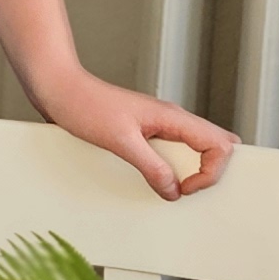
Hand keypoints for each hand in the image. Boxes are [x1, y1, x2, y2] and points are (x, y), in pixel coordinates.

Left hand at [31, 70, 236, 200]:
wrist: (59, 89)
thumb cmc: (85, 105)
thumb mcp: (120, 141)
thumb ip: (150, 166)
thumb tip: (172, 190)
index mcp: (172, 117)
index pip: (219, 144)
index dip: (210, 172)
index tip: (185, 188)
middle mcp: (171, 119)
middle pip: (215, 145)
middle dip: (210, 171)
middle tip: (187, 188)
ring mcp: (160, 125)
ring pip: (194, 149)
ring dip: (190, 170)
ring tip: (171, 187)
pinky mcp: (144, 132)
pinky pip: (171, 152)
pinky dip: (171, 168)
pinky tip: (154, 178)